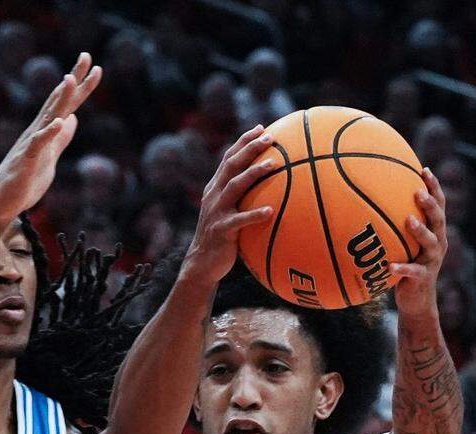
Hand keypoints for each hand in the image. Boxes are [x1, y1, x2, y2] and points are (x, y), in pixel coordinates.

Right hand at [0, 52, 100, 225]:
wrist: (1, 203)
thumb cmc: (24, 181)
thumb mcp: (50, 158)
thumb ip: (60, 139)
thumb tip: (72, 119)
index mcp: (46, 131)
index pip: (66, 104)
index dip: (81, 86)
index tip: (94, 65)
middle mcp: (38, 131)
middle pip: (58, 101)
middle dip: (73, 80)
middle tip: (86, 56)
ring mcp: (31, 144)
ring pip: (48, 117)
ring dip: (59, 98)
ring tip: (71, 79)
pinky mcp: (25, 161)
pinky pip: (38, 144)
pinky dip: (48, 133)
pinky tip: (60, 122)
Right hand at [182, 126, 275, 284]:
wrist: (202, 263)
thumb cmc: (222, 238)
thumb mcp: (228, 213)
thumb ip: (241, 198)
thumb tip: (270, 187)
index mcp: (215, 188)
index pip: (228, 158)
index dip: (243, 141)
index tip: (261, 128)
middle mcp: (213, 195)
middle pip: (231, 165)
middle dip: (249, 148)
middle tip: (269, 137)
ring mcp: (216, 212)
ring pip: (234, 186)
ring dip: (254, 173)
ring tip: (273, 164)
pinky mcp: (221, 230)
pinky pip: (240, 221)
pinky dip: (254, 215)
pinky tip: (270, 211)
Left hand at [388, 167, 446, 317]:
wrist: (417, 300)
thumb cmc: (406, 267)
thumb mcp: (403, 245)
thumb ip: (395, 226)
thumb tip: (368, 204)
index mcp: (435, 232)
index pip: (439, 205)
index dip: (434, 187)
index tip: (424, 170)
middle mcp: (438, 243)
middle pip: (439, 219)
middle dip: (430, 204)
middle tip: (417, 192)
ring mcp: (432, 260)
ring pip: (430, 242)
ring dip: (420, 231)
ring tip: (408, 220)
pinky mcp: (423, 278)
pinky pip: (413, 271)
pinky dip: (402, 268)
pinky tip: (389, 265)